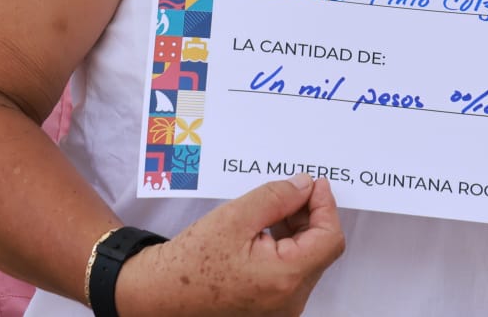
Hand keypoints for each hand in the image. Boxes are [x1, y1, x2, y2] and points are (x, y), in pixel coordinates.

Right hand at [114, 174, 343, 315]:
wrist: (158, 294)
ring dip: (297, 230)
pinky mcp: (269, 309)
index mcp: (284, 280)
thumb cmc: (191, 260)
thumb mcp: (237, 216)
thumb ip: (279, 196)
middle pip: (319, 249)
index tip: (315, 183)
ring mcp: (279, 309)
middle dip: (309, 215)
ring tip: (274, 207)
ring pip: (305, 260)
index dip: (325, 206)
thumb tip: (306, 186)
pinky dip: (285, 247)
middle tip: (292, 189)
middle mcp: (288, 302)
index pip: (329, 239)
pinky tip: (266, 228)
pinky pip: (290, 273)